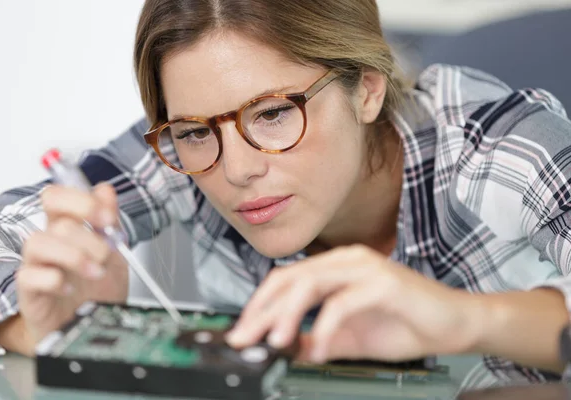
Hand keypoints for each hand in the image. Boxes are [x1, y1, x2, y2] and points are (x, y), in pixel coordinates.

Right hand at [15, 183, 128, 350]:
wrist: (91, 328)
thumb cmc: (97, 292)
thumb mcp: (115, 254)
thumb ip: (110, 223)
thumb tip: (105, 190)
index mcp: (67, 230)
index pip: (57, 197)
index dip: (81, 200)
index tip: (107, 218)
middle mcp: (50, 245)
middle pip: (58, 222)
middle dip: (91, 238)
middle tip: (107, 255)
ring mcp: (37, 268)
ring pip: (37, 242)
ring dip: (74, 256)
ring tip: (95, 272)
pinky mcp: (29, 294)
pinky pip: (28, 277)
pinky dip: (54, 280)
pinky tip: (70, 288)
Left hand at [226, 245, 479, 362]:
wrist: (455, 325)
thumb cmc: (406, 325)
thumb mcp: (349, 338)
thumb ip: (317, 340)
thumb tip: (285, 348)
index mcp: (336, 268)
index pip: (286, 280)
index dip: (260, 304)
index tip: (243, 331)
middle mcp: (346, 261)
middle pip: (291, 279)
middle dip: (263, 310)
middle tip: (245, 338)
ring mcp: (364, 268)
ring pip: (310, 284)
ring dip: (286, 314)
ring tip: (273, 342)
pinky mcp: (383, 283)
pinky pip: (342, 303)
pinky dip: (323, 328)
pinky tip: (316, 350)